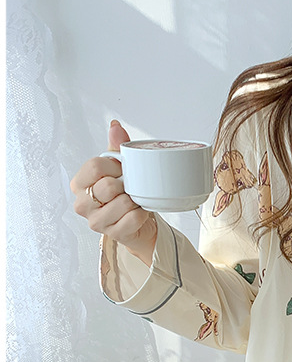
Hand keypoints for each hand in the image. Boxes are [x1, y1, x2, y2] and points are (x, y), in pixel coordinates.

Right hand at [70, 120, 157, 264]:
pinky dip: (142, 214)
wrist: (140, 223)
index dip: (114, 166)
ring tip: (134, 201)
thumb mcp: (119, 168)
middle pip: (107, 186)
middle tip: (129, 188)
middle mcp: (82, 204)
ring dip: (135, 200)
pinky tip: (139, 213)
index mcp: (79, 183)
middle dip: (125, 184)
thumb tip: (115, 126)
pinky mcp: (113, 235)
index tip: (121, 170)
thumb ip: (116, 147)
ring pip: (122, 203)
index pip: (94, 167)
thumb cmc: (125, 193)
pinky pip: (134, 218)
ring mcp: (95, 222)